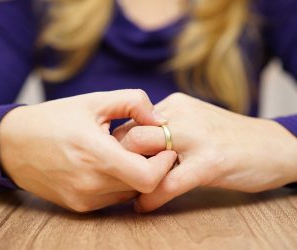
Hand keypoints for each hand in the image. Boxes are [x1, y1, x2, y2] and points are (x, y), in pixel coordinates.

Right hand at [0, 90, 176, 211]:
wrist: (14, 144)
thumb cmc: (55, 119)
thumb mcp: (94, 101)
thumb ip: (133, 103)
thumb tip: (161, 121)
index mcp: (94, 154)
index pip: (147, 177)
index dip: (163, 164)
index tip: (166, 149)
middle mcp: (90, 183)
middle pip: (142, 186)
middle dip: (153, 167)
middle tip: (148, 148)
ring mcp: (84, 199)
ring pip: (130, 193)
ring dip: (137, 175)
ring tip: (126, 155)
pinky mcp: (79, 206)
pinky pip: (114, 198)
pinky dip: (121, 183)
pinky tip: (111, 165)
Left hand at [114, 93, 296, 212]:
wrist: (271, 146)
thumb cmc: (227, 137)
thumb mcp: (194, 122)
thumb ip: (166, 128)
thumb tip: (135, 144)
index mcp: (176, 105)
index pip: (133, 120)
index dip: (120, 143)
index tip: (114, 160)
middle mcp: (182, 115)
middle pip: (132, 133)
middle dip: (119, 158)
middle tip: (116, 177)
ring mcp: (197, 137)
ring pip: (146, 152)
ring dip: (131, 176)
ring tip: (127, 191)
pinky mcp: (210, 162)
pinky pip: (169, 182)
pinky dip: (151, 197)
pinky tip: (144, 206)